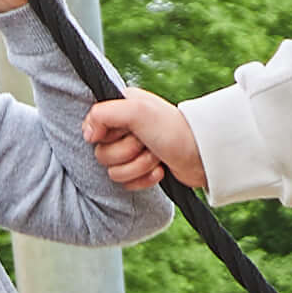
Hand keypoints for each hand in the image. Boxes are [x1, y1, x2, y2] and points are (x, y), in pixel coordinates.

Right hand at [85, 86, 205, 192]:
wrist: (204, 156)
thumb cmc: (174, 129)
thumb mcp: (137, 111)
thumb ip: (103, 114)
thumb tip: (86, 134)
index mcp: (121, 108)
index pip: (92, 127)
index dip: (105, 135)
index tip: (124, 132)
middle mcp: (124, 128)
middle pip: (101, 153)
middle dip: (127, 153)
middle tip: (147, 144)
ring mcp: (133, 150)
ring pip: (113, 172)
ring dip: (138, 167)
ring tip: (157, 157)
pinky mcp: (142, 170)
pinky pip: (127, 184)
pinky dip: (144, 180)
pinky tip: (160, 170)